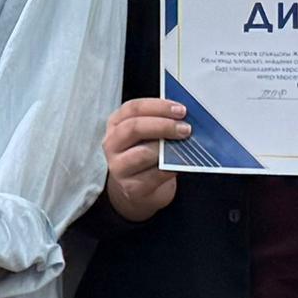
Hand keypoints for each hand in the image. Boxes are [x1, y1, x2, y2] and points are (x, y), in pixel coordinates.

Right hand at [100, 96, 192, 222]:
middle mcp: (112, 144)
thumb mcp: (146, 135)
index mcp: (116, 124)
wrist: (138, 191)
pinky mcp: (131, 188)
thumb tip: (184, 116)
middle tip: (186, 128)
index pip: (133, 108)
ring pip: (143, 153)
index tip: (181, 109)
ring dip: (168, 148)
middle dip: (163, 126)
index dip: (158, 106)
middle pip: (134, 128)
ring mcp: (118, 167)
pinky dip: (170, 169)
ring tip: (185, 146)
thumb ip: (159, 122)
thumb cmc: (146, 154)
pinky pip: (154, 175)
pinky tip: (181, 165)